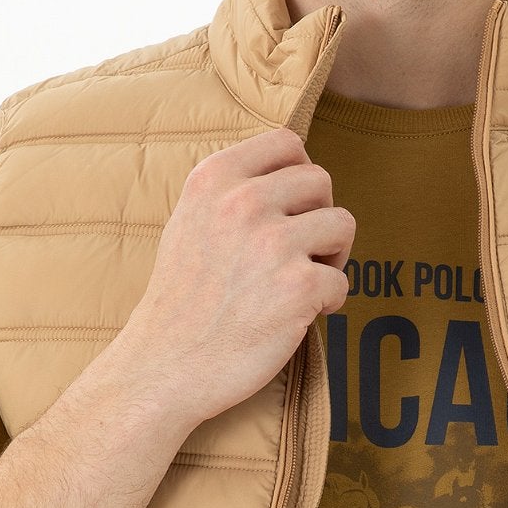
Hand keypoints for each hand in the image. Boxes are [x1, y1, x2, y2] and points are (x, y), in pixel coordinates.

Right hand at [127, 126, 354, 428]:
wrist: (164, 366)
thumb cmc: (180, 301)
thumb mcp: (189, 222)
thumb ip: (232, 191)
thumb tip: (291, 171)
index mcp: (213, 179)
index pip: (286, 141)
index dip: (298, 174)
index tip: (290, 208)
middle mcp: (243, 202)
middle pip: (320, 180)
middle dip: (317, 216)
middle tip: (298, 253)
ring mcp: (273, 243)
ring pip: (343, 224)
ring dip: (332, 256)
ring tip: (301, 281)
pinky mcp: (299, 287)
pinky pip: (341, 282)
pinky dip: (328, 302)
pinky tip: (298, 315)